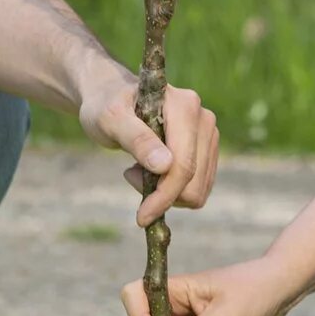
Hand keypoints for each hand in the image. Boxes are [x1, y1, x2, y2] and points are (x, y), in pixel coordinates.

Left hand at [75, 63, 219, 225]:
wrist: (111, 98)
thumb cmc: (106, 107)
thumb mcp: (111, 120)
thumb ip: (137, 140)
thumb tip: (165, 166)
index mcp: (184, 106)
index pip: (183, 164)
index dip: (164, 196)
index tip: (141, 217)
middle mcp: (204, 118)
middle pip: (194, 181)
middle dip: (163, 193)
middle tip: (131, 174)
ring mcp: (208, 133)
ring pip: (198, 188)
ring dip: (167, 192)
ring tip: (140, 169)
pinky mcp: (207, 148)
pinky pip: (198, 186)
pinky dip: (173, 189)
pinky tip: (152, 171)